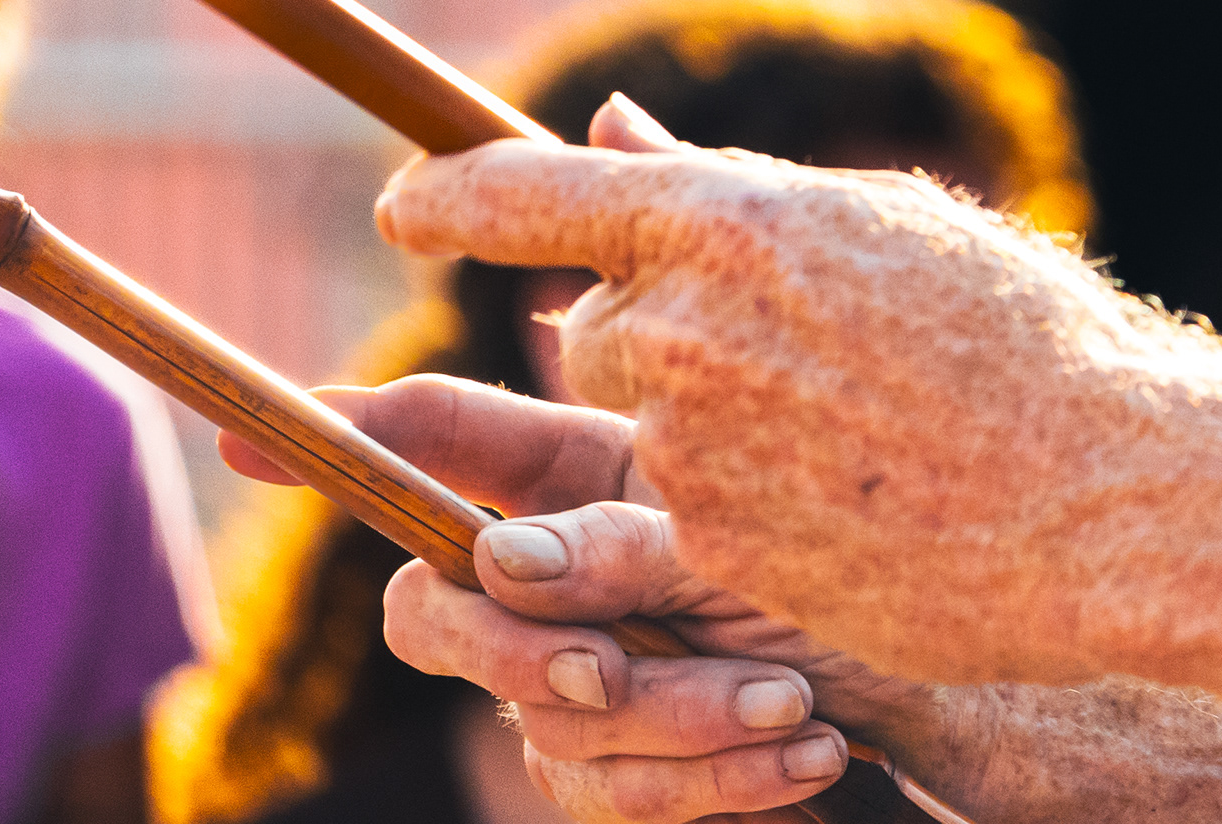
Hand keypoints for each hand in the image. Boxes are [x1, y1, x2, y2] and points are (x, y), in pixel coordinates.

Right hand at [221, 373, 920, 821]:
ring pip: (548, 720)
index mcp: (582, 465)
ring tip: (793, 703)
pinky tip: (807, 751)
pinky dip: (714, 778)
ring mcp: (585, 675)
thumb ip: (647, 468)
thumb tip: (535, 434)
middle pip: (438, 613)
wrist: (971, 670)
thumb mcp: (780, 482)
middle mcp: (564, 571)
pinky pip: (613, 795)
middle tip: (607, 670)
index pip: (435, 440)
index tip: (250, 434)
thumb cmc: (877, 546)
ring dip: (675, 723)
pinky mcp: (629, 770)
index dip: (339, 435)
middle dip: (516, 650)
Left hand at [373, 97, 1221, 682]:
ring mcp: (688, 444)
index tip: (403, 209)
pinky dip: (730, 511)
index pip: (525, 190)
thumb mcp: (881, 225)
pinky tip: (839, 502)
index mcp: (730, 213)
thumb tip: (605, 127)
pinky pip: (669, 520)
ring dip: (696, 429)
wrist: (1104, 496)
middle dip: (654, 338)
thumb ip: (723, 188)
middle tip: (783, 357)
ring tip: (834, 434)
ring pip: (628, 428)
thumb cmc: (1022, 341)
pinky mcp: (706, 549)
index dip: (449, 198)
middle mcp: (686, 321)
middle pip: (588, 326)